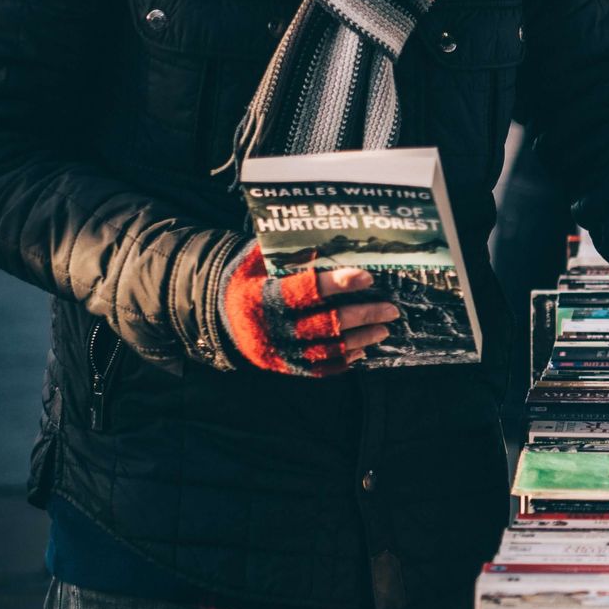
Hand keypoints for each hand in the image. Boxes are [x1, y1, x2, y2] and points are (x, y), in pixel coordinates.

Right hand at [216, 243, 400, 376]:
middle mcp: (270, 328)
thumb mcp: (258, 260)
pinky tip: (362, 351)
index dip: (336, 284)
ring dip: (359, 339)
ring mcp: (277, 351)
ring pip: (325, 349)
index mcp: (261, 297)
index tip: (367, 277)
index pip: (304, 290)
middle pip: (324, 324)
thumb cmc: (247, 277)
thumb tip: (329, 240)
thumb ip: (289, 251)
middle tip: (391, 310)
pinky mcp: (282, 366)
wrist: (217, 311)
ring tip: (384, 330)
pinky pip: (317, 369)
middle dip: (361, 316)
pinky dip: (342, 361)